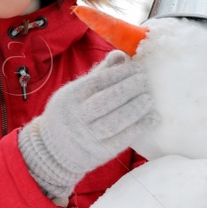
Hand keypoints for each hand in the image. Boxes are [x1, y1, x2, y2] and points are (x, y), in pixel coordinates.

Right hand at [18, 50, 157, 203]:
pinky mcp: (100, 152)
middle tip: (146, 81)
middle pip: (106, 101)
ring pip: (114, 122)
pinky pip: (121, 140)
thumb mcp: (76, 91)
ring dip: (136, 109)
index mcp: (71, 97)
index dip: (120, 74)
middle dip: (129, 89)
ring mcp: (88, 137)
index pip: (98, 82)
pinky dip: (139, 128)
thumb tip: (122, 55)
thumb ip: (100, 74)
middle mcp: (77, 117)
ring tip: (150, 99)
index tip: (137, 68)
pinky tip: (153, 119)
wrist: (53, 150)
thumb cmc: (71, 113)